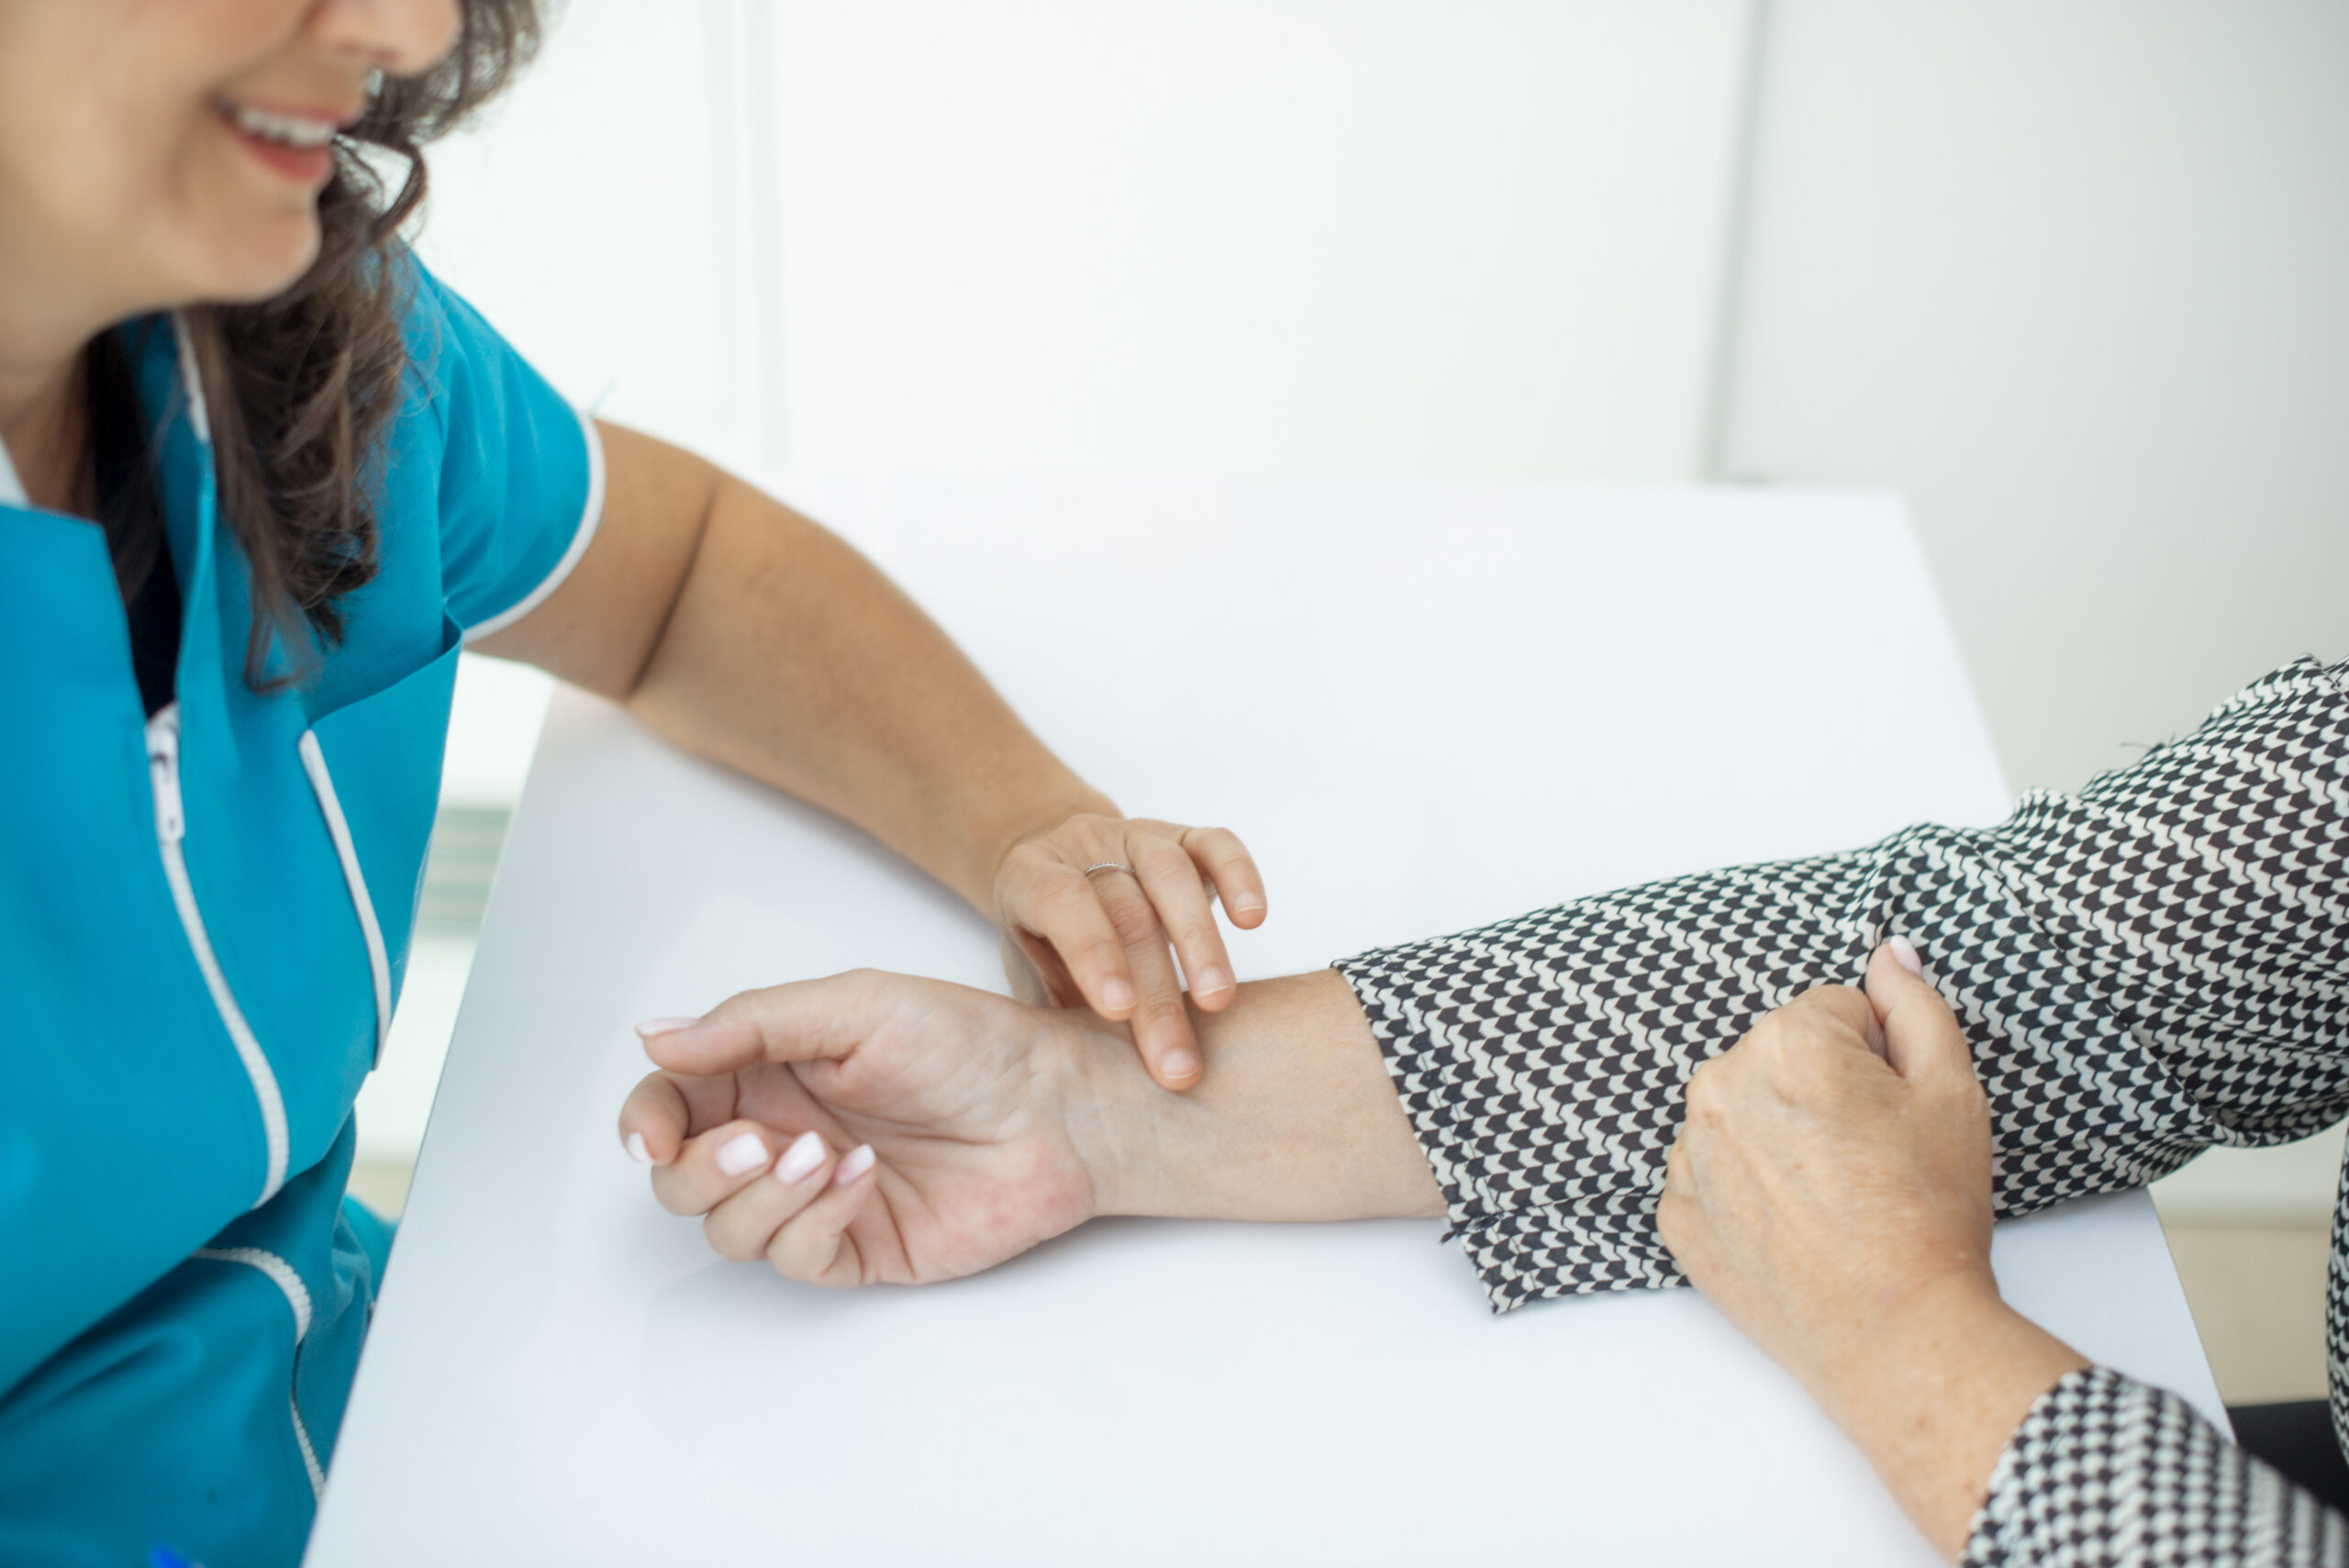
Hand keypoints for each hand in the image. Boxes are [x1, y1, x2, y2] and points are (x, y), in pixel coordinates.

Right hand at [620, 971, 1120, 1285]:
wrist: (1057, 1107)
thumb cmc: (971, 1043)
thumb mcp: (856, 1006)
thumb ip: (752, 1023)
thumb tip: (656, 1037)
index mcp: (768, 1071)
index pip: (670, 1105)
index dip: (645, 1124)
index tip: (653, 1135)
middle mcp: (781, 1134)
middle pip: (681, 1180)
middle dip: (700, 1171)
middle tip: (759, 1145)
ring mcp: (814, 1197)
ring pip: (727, 1229)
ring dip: (760, 1198)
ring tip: (825, 1155)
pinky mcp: (855, 1246)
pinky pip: (793, 1259)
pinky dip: (813, 1223)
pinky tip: (862, 1180)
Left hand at [992, 813, 1266, 1091]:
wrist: (1055, 876)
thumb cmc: (1042, 945)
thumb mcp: (1029, 976)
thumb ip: (1051, 1012)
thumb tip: (1077, 1087)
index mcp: (1027, 876)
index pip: (1060, 903)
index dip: (1092, 953)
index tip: (1119, 1012)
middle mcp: (1080, 845)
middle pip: (1124, 908)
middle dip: (1155, 989)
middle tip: (1178, 1061)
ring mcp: (1134, 835)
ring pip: (1170, 874)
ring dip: (1199, 942)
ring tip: (1217, 1003)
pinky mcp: (1182, 835)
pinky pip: (1215, 845)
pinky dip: (1239, 877)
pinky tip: (1253, 919)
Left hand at [1658, 940, 2084, 1556]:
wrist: (1895, 1332)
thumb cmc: (1929, 1212)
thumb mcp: (1953, 1090)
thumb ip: (1915, 1005)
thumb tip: (1887, 952)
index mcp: (1784, 1043)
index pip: (1836, 1013)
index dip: (1878, 1059)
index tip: (1895, 1113)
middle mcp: (1719, 1085)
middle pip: (1780, 1059)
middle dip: (1823, 1092)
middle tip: (1870, 1158)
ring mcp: (1690, 1153)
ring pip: (1743, 1114)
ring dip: (1780, 1137)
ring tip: (1834, 1196)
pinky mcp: (1677, 1213)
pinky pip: (1711, 1175)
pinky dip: (1746, 1191)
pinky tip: (1793, 1225)